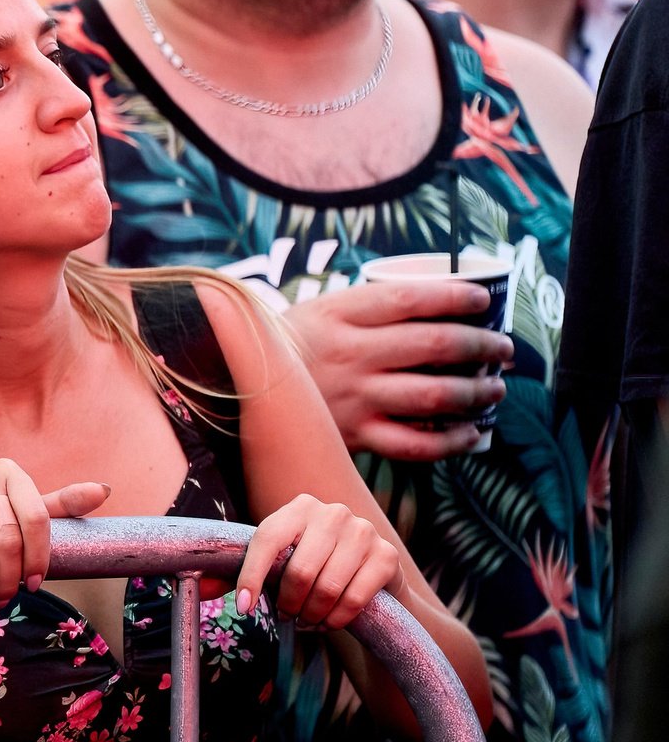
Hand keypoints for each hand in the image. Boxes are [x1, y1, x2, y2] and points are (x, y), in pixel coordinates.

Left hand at [235, 492, 397, 628]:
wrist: (371, 573)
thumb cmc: (313, 566)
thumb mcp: (279, 563)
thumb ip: (239, 573)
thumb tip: (202, 587)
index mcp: (299, 507)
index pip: (267, 541)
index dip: (251, 577)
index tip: (244, 608)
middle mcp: (333, 512)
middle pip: (297, 571)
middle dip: (287, 603)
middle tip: (286, 616)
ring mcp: (363, 531)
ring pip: (326, 588)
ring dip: (311, 615)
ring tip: (306, 620)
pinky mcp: (387, 555)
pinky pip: (354, 599)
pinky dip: (336, 620)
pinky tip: (329, 622)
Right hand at [284, 280, 509, 462]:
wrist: (239, 388)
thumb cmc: (293, 345)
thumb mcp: (320, 310)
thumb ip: (370, 307)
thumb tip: (443, 300)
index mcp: (338, 313)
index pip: (410, 298)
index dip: (455, 297)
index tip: (483, 299)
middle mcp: (349, 353)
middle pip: (434, 345)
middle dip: (482, 345)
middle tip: (503, 349)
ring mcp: (353, 397)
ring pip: (434, 395)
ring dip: (477, 391)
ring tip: (495, 388)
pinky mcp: (354, 435)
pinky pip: (415, 444)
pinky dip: (451, 441)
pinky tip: (471, 433)